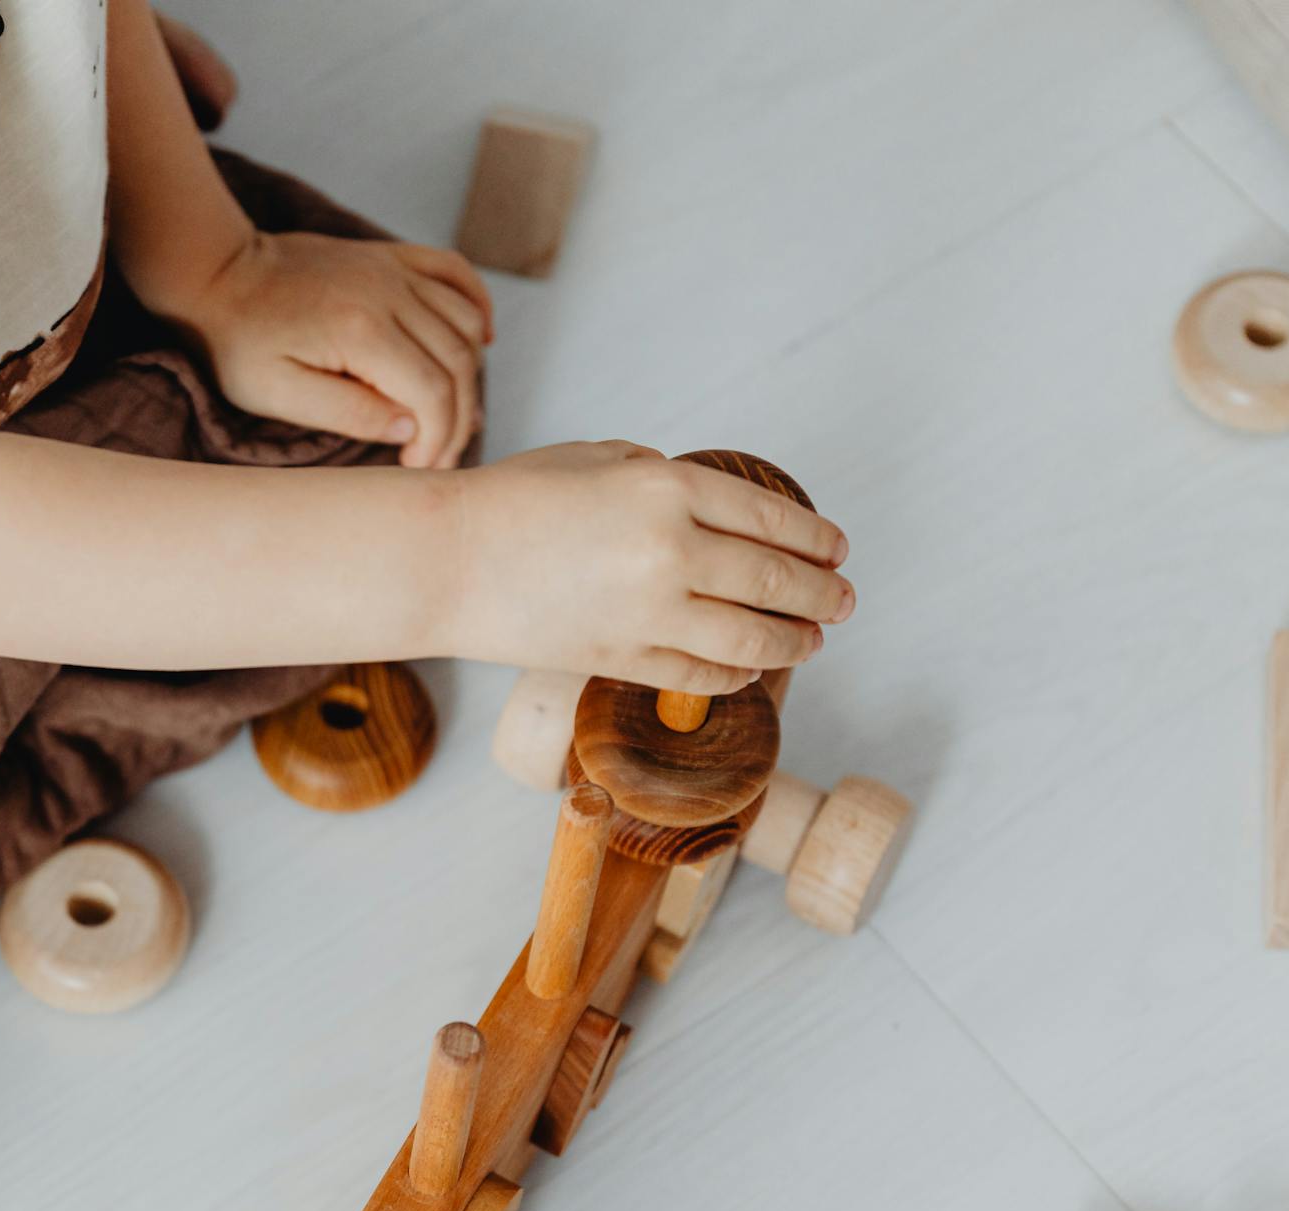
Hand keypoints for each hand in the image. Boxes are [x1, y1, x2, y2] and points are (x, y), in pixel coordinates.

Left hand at [170, 229, 493, 470]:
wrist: (218, 274)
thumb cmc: (239, 342)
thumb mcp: (277, 394)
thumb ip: (349, 412)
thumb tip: (410, 428)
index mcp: (361, 329)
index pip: (432, 393)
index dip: (438, 439)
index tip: (419, 467)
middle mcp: (388, 292)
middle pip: (459, 362)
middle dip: (458, 419)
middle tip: (437, 456)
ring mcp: (392, 269)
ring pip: (465, 323)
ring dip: (469, 375)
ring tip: (448, 416)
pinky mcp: (390, 257)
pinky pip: (455, 272)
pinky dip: (476, 307)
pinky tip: (480, 342)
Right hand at [446, 441, 856, 690]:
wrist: (444, 558)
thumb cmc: (511, 500)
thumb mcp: (595, 459)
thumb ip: (657, 475)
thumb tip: (703, 508)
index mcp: (667, 485)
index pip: (772, 517)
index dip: (817, 538)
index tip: (837, 551)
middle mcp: (670, 548)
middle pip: (776, 579)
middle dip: (823, 594)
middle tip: (844, 600)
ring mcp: (648, 609)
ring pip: (751, 637)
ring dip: (793, 642)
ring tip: (812, 641)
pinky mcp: (620, 658)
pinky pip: (700, 675)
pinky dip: (735, 675)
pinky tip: (748, 670)